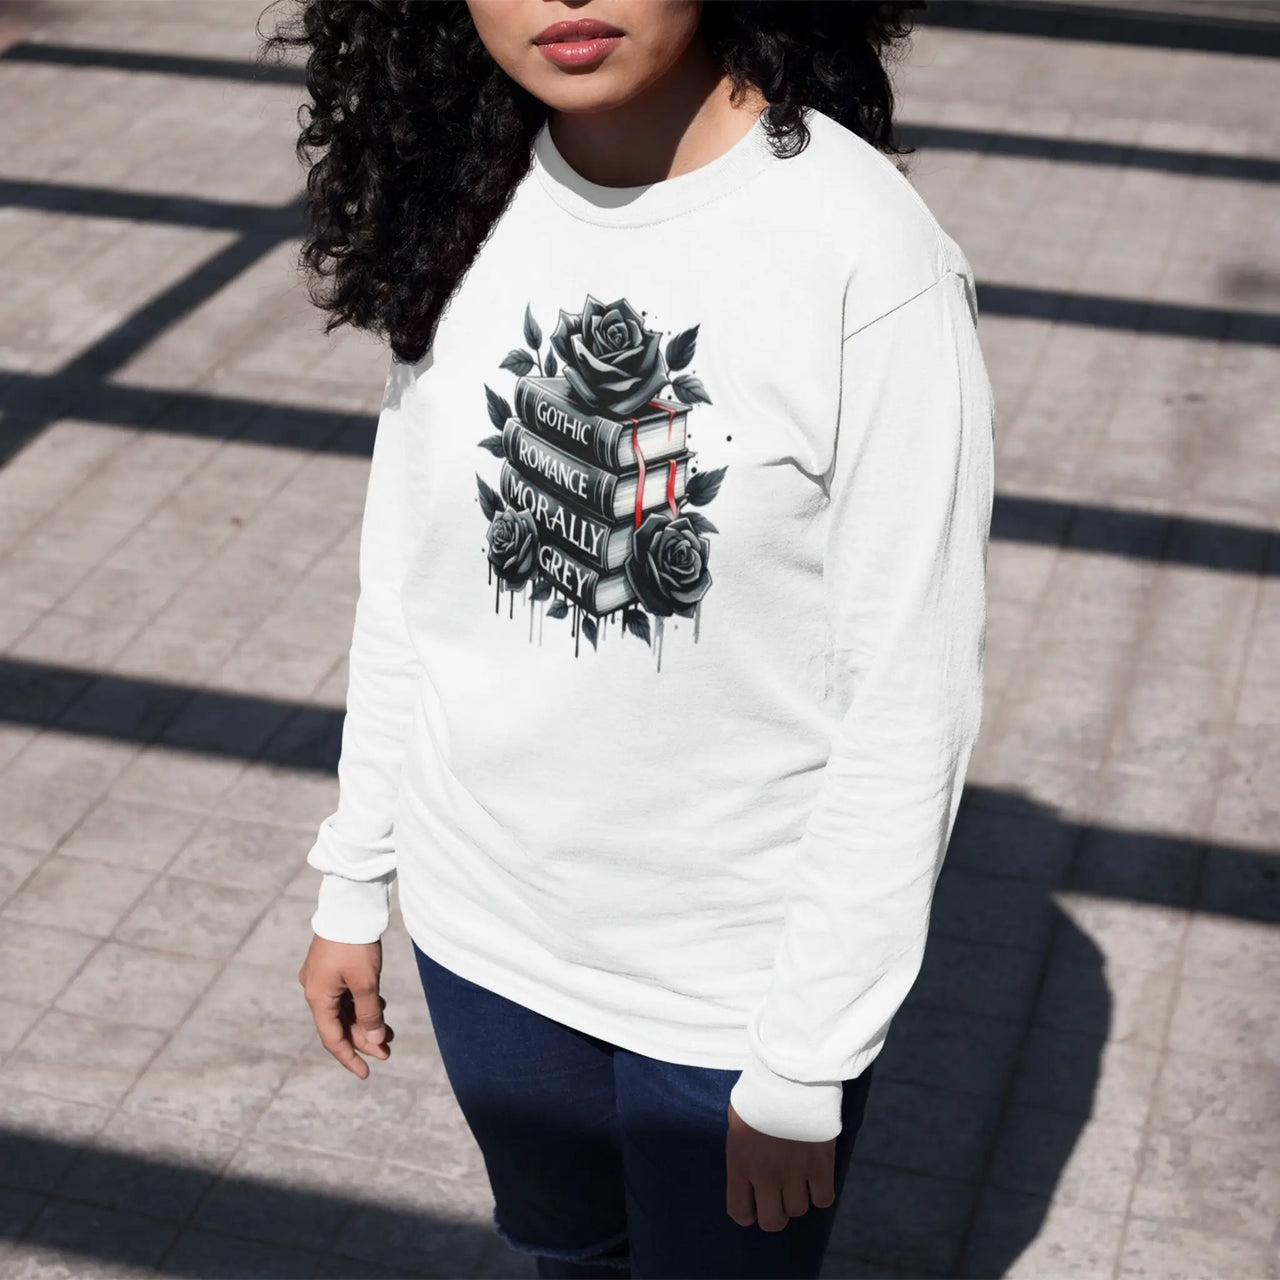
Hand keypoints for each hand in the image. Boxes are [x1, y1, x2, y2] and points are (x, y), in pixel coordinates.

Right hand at [299, 935, 393, 1077]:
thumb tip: (375, 1041)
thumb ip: (370, 1013)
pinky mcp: (332, 966)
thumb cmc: (355, 944)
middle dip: (364, 1039)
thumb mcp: (366, 982)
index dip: (350, 1057)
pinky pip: (346, 994)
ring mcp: (322, 977)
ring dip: (366, 1021)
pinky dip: (362, 1003)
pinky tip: (380, 1006)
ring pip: (344, 1009)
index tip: (366, 1073)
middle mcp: (315, 990)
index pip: (333, 1038)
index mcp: (318, 997)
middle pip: (340, 1024)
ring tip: (389, 1033)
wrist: (350, 905)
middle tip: (388, 1051)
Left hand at [725, 1101, 836, 1231]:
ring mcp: (793, 1171)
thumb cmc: (759, 1092)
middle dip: (777, 1211)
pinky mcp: (820, 1164)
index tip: (757, 1201)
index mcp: (739, 1163)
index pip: (740, 1213)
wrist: (788, 1072)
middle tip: (781, 1193)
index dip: (750, 1212)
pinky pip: (823, 1199)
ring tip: (799, 1174)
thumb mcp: (738, 1121)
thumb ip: (742, 1153)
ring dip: (799, 1196)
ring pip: (799, 1209)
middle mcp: (765, 1174)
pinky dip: (821, 1191)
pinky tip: (816, 1174)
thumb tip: (747, 1174)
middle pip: (772, 1221)